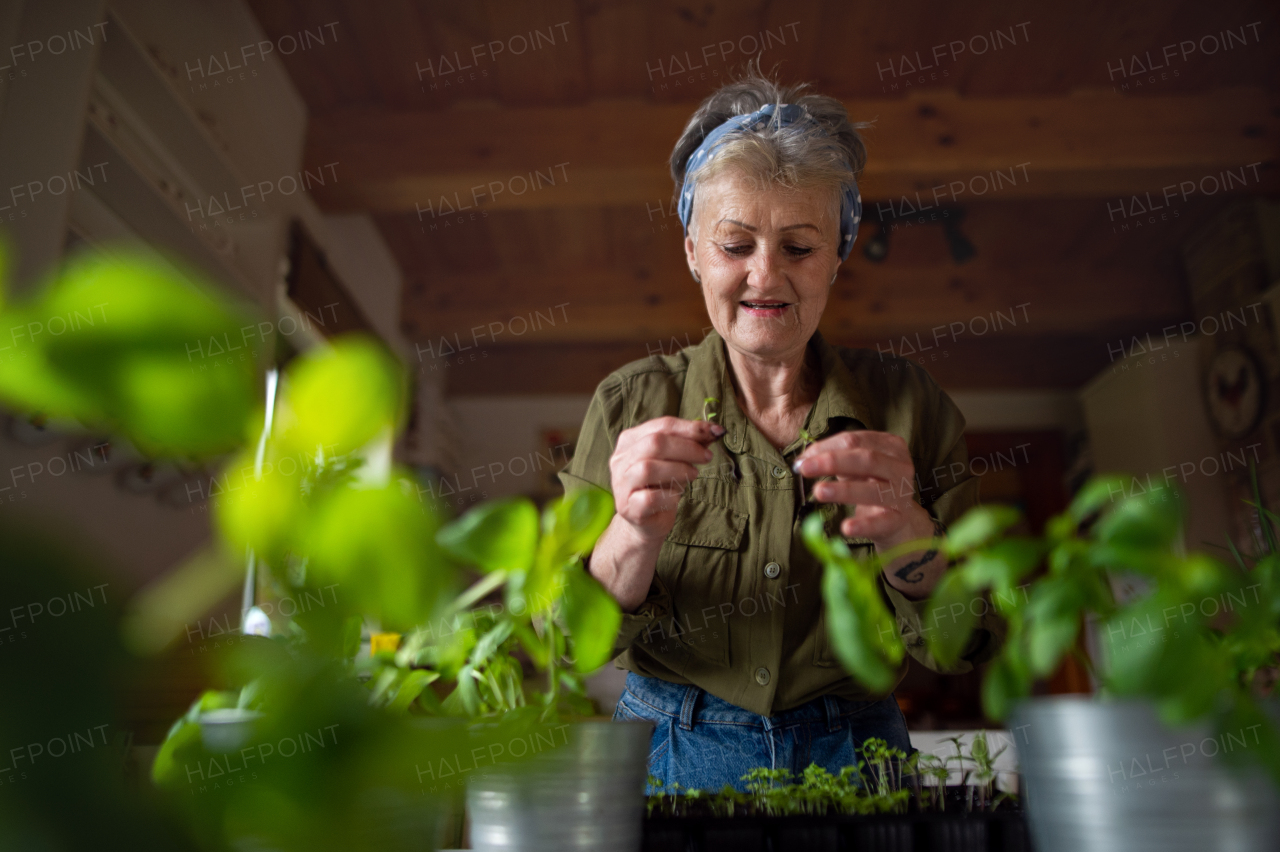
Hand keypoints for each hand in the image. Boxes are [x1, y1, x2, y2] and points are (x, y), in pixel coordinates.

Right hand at [608, 416, 724, 543]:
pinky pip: (649, 498)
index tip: (716, 432)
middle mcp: (621, 459)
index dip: (691, 427)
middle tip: (706, 457)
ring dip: (678, 470)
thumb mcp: (676, 460)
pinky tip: (676, 497)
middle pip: (654, 443)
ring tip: (693, 475)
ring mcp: (621, 484)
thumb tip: (713, 430)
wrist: (647, 520)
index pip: (662, 425)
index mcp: (630, 440)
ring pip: (648, 468)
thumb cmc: (661, 485)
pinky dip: (669, 496)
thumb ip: (691, 443)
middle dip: (687, 448)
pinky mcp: (627, 507)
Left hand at [793, 430, 942, 594]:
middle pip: (866, 459)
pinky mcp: (899, 520)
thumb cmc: (870, 484)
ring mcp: (902, 494)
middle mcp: (901, 467)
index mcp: (891, 446)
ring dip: (844, 490)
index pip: (855, 440)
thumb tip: (803, 460)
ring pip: (873, 490)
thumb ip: (832, 458)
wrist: (895, 518)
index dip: (826, 447)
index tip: (802, 459)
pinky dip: (863, 525)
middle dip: (832, 462)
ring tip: (819, 492)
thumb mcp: (854, 467)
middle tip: (805, 469)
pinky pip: (880, 522)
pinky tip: (846, 527)